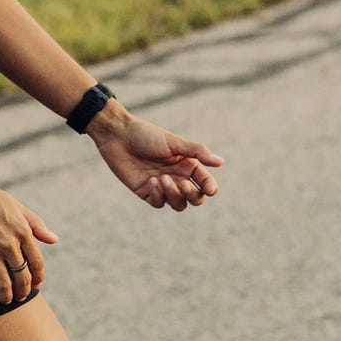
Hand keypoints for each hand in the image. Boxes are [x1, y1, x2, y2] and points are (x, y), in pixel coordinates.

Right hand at [0, 174, 58, 303]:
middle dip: (23, 291)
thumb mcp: (15, 205)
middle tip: (20, 296)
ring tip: (5, 299)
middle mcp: (8, 242)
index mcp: (22, 229)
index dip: (38, 278)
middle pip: (22, 277)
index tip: (35, 285)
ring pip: (4, 284)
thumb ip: (35, 224)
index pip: (37, 263)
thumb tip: (54, 240)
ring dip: (6, 296)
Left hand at [93, 113, 223, 210]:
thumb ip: (197, 151)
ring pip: (178, 204)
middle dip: (192, 195)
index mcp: (187, 164)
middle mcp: (177, 177)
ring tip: (162, 179)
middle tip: (181, 183)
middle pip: (194, 198)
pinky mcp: (146, 192)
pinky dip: (158, 195)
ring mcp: (162, 186)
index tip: (209, 189)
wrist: (119, 137)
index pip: (205, 182)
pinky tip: (151, 182)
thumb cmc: (147, 135)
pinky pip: (158, 203)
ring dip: (173, 195)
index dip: (210, 188)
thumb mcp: (174, 142)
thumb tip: (221, 162)